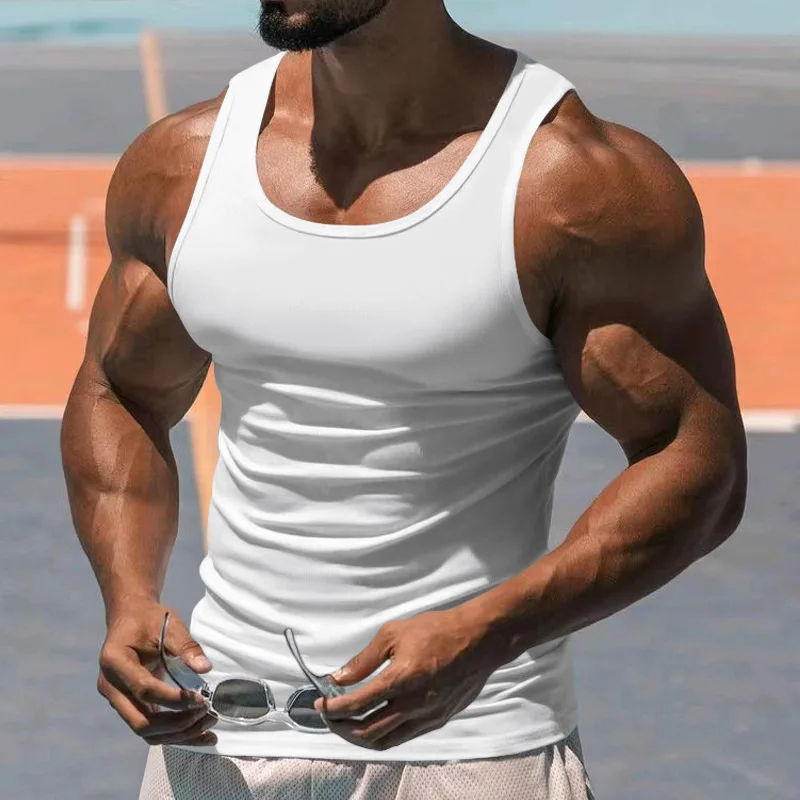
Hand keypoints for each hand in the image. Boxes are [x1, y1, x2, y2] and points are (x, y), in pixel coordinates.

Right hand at [97, 598, 217, 745]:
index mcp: (115, 662)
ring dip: (178, 734)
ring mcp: (117, 700)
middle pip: (141, 722)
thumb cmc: (149, 619)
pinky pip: (150, 728)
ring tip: (209, 726)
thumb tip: (205, 668)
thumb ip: (186, 646)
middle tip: (207, 714)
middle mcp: (110, 687)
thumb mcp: (169, 625)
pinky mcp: (129, 706)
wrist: (131, 618)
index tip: (201, 699)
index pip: (144, 690)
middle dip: (177, 724)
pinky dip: (174, 734)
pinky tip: (200, 734)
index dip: (173, 699)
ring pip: (146, 732)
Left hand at [315, 607, 498, 750]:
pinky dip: (383, 736)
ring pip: (385, 741)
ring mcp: (427, 716)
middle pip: (367, 731)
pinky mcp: (438, 720)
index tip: (320, 704)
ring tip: (347, 725)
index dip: (333, 708)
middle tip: (329, 717)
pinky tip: (376, 723)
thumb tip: (339, 677)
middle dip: (341, 728)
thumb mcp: (394, 633)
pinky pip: (404, 737)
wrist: (478, 639)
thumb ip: (365, 659)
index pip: (357, 704)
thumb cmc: (436, 630)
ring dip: (360, 737)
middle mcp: (413, 704)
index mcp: (400, 679)